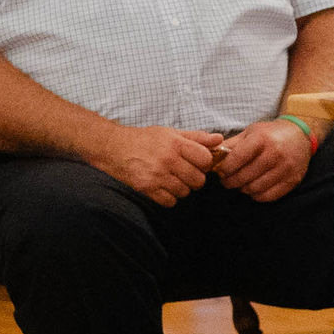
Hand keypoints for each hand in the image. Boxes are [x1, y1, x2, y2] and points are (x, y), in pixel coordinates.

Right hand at [89, 122, 223, 206]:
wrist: (114, 148)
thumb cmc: (144, 139)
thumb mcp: (170, 133)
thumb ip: (196, 137)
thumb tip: (219, 139)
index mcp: (175, 144)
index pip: (206, 159)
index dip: (205, 162)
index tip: (197, 162)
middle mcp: (168, 160)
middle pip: (198, 180)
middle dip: (195, 177)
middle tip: (185, 172)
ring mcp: (157, 176)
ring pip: (185, 192)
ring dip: (182, 188)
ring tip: (172, 179)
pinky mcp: (147, 188)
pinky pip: (171, 201)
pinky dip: (169, 197)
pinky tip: (163, 187)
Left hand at [213, 117, 319, 202]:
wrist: (300, 135)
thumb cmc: (271, 134)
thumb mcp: (251, 132)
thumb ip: (231, 144)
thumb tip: (211, 154)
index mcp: (261, 139)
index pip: (236, 159)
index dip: (224, 168)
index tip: (220, 171)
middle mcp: (275, 153)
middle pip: (244, 176)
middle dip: (230, 181)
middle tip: (226, 181)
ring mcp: (285, 168)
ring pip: (255, 188)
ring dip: (243, 189)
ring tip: (240, 184)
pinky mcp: (292, 180)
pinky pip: (269, 196)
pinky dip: (257, 195)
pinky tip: (253, 188)